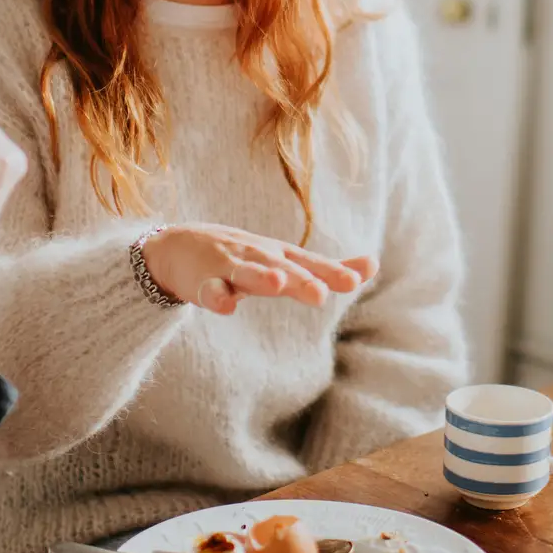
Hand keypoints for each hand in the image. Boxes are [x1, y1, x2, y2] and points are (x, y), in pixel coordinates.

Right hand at [141, 223, 376, 313]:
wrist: (179, 245)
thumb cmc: (244, 256)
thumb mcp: (286, 259)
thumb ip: (327, 268)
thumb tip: (374, 265)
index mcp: (281, 256)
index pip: (312, 263)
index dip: (333, 271)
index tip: (357, 279)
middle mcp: (259, 257)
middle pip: (284, 269)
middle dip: (302, 279)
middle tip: (321, 293)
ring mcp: (229, 267)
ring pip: (247, 273)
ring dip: (261, 277)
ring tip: (277, 283)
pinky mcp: (201, 281)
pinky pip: (209, 291)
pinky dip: (217, 297)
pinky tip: (226, 306)